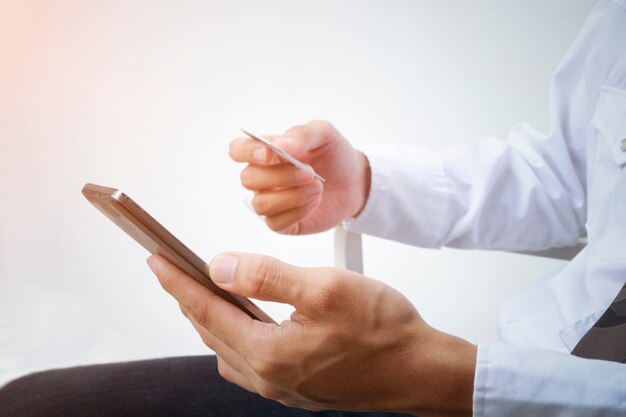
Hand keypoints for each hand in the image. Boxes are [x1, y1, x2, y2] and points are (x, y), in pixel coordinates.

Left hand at [148, 254, 475, 415]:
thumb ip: (266, 277)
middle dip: (188, 299)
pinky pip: (250, 361)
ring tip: (204, 291)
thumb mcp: (324, 289)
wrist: (421, 370)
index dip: (177, 283)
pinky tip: (246, 321)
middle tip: (173, 272)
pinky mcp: (299, 387)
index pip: (207, 311)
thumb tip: (219, 266)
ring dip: (211, 319)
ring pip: (228, 349)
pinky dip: (236, 336)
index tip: (156, 260)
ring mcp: (284, 387)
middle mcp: (270, 377)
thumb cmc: (383, 329)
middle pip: (211, 332)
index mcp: (270, 354)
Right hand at [229, 120, 369, 234]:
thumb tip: (279, 146)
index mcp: (266, 151)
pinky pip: (275, 222)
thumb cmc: (333, 155)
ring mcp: (270, 200)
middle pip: (248, 179)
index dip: (246, 153)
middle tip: (310, 172)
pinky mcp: (281, 222)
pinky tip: (314, 202)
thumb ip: (301, 135)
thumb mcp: (324, 134)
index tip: (269, 155)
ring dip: (292, 196)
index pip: (237, 150)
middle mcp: (262, 177)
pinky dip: (298, 211)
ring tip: (317, 187)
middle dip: (280, 176)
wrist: (354, 182)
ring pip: (260, 204)